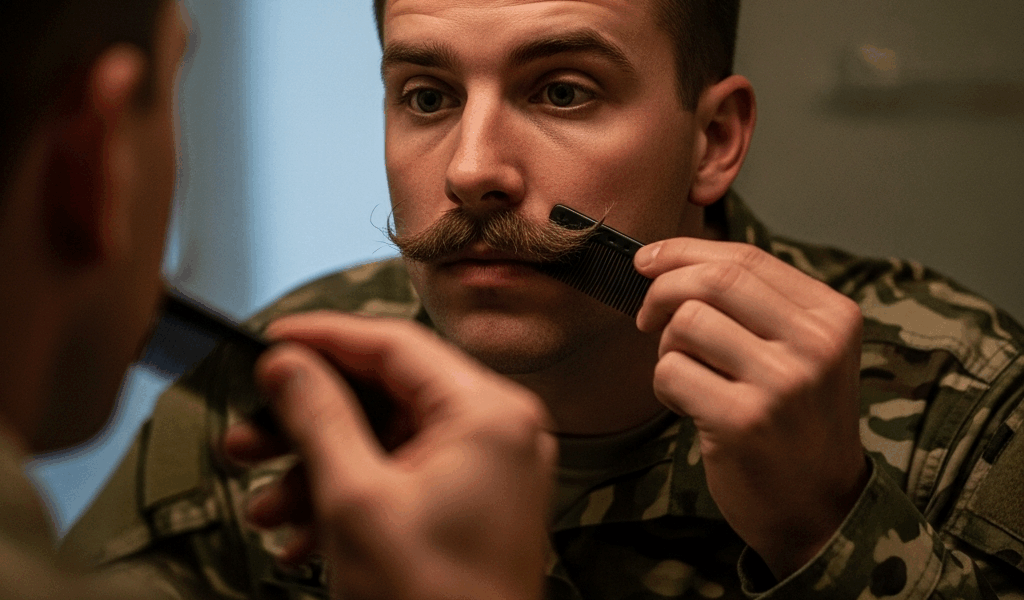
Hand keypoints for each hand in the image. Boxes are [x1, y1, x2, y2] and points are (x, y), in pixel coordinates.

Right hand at [223, 312, 555, 599]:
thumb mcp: (355, 500)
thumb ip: (319, 417)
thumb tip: (289, 364)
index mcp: (489, 413)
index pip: (395, 344)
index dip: (325, 338)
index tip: (274, 342)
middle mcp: (499, 430)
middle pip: (387, 396)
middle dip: (309, 423)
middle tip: (252, 434)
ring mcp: (490, 469)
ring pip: (387, 442)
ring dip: (320, 471)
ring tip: (269, 506)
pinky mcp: (474, 502)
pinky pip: (403, 477)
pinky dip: (352, 497)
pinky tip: (302, 532)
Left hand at [634, 239, 868, 577]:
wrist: (818, 507)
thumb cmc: (795, 422)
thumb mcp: (803, 352)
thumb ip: (755, 304)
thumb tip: (670, 259)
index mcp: (832, 316)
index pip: (745, 258)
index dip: (684, 252)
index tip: (646, 262)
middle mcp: (816, 344)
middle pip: (714, 280)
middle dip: (662, 290)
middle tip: (645, 317)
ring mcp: (783, 383)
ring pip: (687, 323)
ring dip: (666, 347)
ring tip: (685, 374)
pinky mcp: (744, 421)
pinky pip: (671, 372)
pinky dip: (664, 386)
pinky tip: (688, 406)